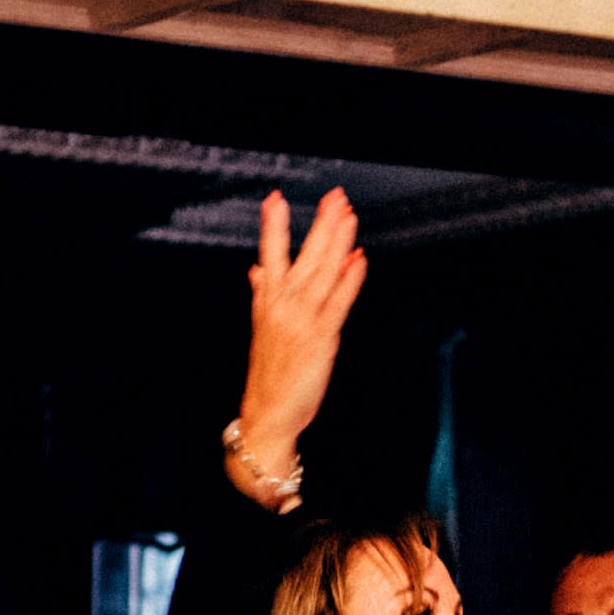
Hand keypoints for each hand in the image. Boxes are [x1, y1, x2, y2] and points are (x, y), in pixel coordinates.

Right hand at [225, 191, 365, 505]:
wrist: (267, 415)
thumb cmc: (267, 376)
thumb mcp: (262, 329)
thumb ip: (260, 293)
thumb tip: (256, 269)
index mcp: (265, 303)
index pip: (268, 255)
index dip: (272, 226)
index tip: (275, 199)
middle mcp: (281, 308)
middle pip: (302, 258)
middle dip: (319, 226)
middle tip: (333, 199)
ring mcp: (301, 322)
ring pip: (321, 274)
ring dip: (336, 243)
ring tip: (348, 218)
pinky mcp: (320, 339)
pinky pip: (337, 303)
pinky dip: (348, 280)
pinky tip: (357, 260)